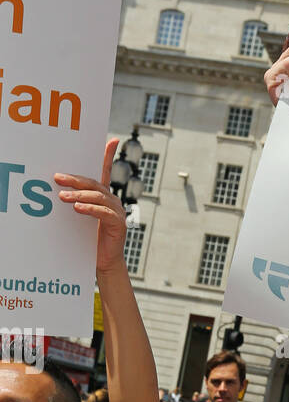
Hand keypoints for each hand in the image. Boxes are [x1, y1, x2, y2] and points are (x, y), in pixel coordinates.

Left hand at [55, 140, 129, 272]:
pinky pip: (103, 212)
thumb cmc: (91, 239)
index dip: (109, 156)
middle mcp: (112, 201)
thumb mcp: (83, 216)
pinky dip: (89, 208)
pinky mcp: (118, 224)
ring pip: (97, 196)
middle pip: (94, 184)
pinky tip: (77, 208)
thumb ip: (77, 202)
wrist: (104, 261)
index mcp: (104, 196)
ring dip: (78, 195)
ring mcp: (117, 211)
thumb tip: (59, 190)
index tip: (113, 140)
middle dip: (75, 180)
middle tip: (57, 178)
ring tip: (62, 197)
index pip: (106, 171)